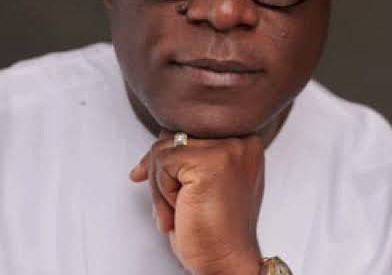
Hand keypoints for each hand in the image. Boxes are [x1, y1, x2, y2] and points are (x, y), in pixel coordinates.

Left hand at [129, 130, 264, 274]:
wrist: (226, 263)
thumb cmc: (214, 230)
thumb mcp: (201, 182)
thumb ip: (187, 155)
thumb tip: (154, 147)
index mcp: (243, 143)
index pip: (190, 129)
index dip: (166, 153)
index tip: (147, 173)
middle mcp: (241, 141)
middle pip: (175, 134)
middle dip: (160, 171)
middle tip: (174, 205)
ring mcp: (228, 150)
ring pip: (165, 148)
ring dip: (160, 185)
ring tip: (180, 210)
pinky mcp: (210, 163)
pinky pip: (163, 163)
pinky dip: (161, 192)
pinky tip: (180, 210)